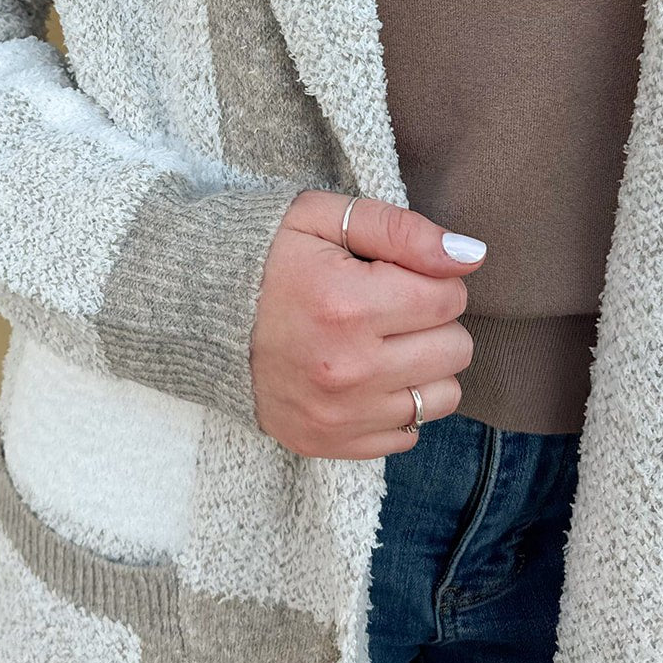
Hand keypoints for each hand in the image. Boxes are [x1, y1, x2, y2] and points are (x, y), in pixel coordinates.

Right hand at [250, 189, 483, 458]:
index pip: (450, 297)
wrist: (191, 312)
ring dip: (421, 366)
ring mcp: (337, 415)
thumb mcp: (321, 218)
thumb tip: (471, 256)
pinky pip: (406, 435)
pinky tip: (360, 374)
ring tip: (379, 342)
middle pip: (454, 350)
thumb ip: (401, 230)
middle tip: (385, 305)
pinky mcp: (326, 443)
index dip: (429, 277)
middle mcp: (347, 369)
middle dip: (430, 320)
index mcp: (348, 305)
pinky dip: (393, 403)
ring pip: (441, 398)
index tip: (391, 272)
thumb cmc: (262, 256)